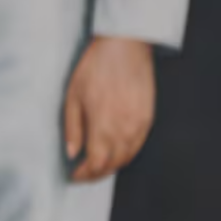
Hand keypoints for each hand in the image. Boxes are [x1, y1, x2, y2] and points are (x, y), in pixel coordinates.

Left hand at [64, 36, 155, 182]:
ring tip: (97, 164)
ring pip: (126, 158)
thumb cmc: (96, 67)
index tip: (74, 175)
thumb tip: (72, 153)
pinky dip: (125, 154)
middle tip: (83, 173)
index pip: (96, 165)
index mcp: (103, 126)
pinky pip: (138, 145)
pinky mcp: (148, 117)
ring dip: (111, 166)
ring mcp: (139, 124)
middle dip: (96, 174)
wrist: (125, 45)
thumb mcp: (73, 97)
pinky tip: (114, 151)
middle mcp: (124, 129)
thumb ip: (72, 129)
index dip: (84, 175)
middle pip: (112, 166)